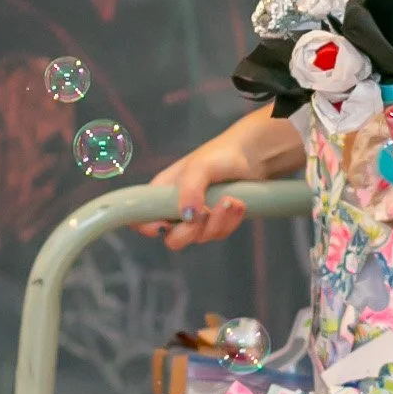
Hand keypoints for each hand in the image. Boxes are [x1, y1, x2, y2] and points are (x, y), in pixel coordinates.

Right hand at [139, 129, 256, 249]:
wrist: (252, 154)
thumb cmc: (220, 154)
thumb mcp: (200, 166)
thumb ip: (190, 189)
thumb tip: (187, 216)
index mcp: (162, 192)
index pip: (140, 219)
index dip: (147, 227)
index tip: (165, 225)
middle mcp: (176, 207)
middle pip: (172, 239)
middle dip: (190, 232)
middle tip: (204, 214)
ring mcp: (197, 217)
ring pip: (200, 238)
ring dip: (218, 222)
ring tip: (230, 200)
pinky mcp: (217, 222)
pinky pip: (219, 234)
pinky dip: (230, 222)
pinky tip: (238, 203)